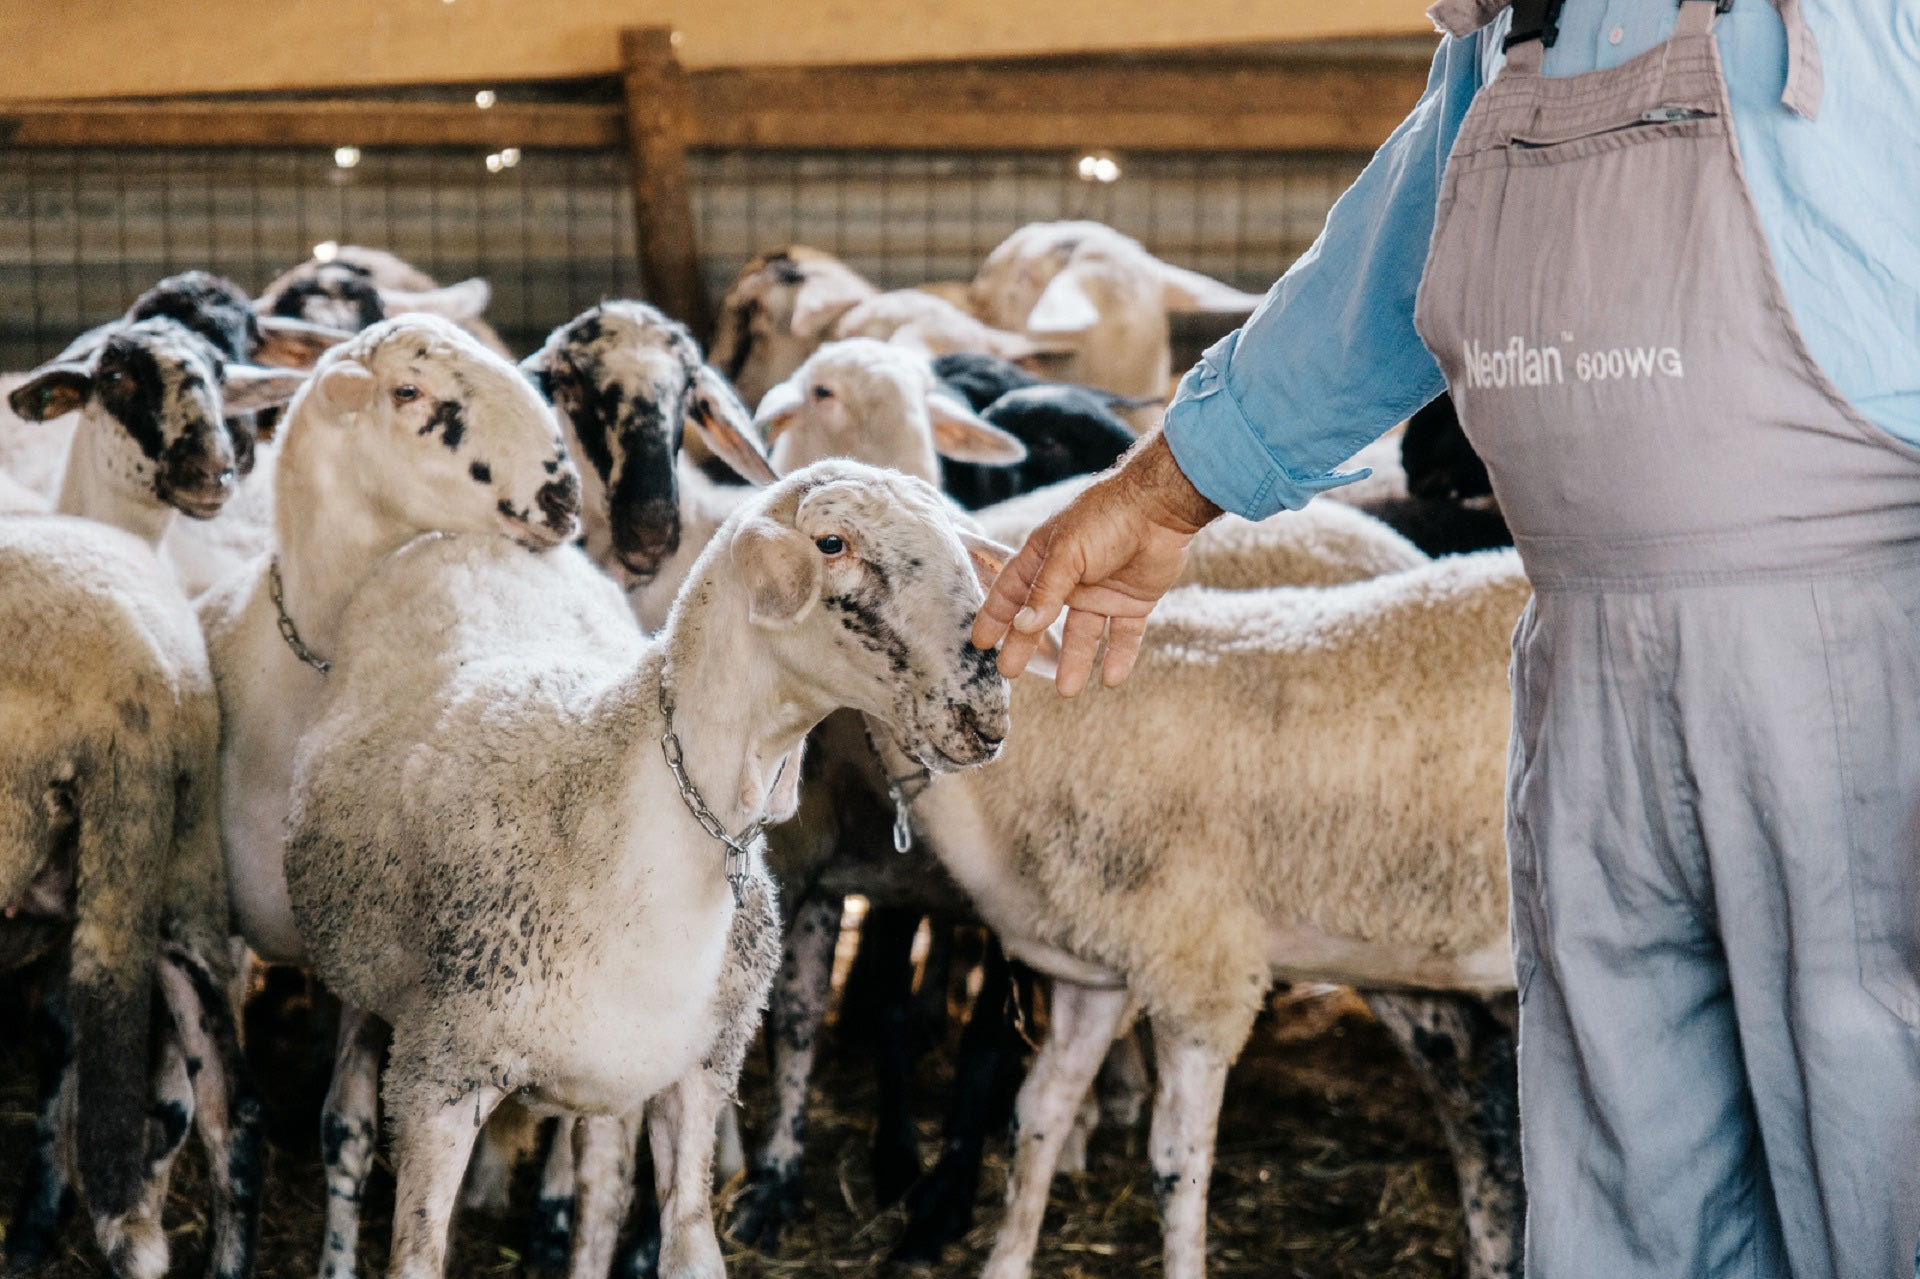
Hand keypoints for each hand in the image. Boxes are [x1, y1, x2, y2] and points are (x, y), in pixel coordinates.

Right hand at [972, 432, 1220, 695]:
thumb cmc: (1107, 517)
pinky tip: (1112, 679)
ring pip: (1084, 634)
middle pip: (1042, 618)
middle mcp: (1071, 578)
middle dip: (1026, 644)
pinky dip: (1119, 657)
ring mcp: (1102, 591)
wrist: (1161, 507)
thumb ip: (1046, 591)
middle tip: (1010, 671)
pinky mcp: (1133, 601)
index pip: (1013, 591)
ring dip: (1075, 660)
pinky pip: (1123, 635)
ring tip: (1067, 690)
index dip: (996, 615)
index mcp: (1046, 558)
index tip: (980, 642)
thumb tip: (1024, 626)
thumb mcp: (1068, 553)